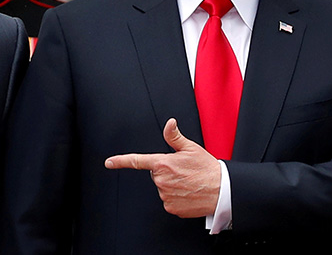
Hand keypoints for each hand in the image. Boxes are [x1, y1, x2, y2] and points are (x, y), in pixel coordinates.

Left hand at [104, 118, 220, 217]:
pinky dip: (176, 197)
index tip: (109, 162)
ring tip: (188, 183)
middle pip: (156, 174)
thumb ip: (174, 136)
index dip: (120, 161)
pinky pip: (168, 200)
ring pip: (162, 188)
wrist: (222, 190)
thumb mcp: (191, 148)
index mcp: (163, 163)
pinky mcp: (171, 207)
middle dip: (166, 172)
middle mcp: (161, 180)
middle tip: (183, 172)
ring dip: (172, 185)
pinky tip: (188, 193)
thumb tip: (169, 123)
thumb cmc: (207, 169)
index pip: (137, 161)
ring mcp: (165, 195)